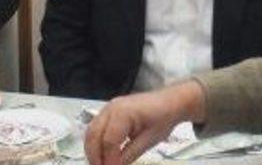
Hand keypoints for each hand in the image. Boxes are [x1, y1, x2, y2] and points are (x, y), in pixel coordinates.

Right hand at [85, 81, 205, 164]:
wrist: (170, 102)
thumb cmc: (163, 118)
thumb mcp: (149, 140)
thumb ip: (129, 155)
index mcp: (122, 113)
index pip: (109, 141)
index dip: (108, 159)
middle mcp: (111, 108)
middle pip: (93, 135)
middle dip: (94, 156)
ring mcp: (108, 108)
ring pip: (91, 131)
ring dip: (92, 149)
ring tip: (101, 163)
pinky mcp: (109, 111)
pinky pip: (96, 127)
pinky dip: (96, 141)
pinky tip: (102, 153)